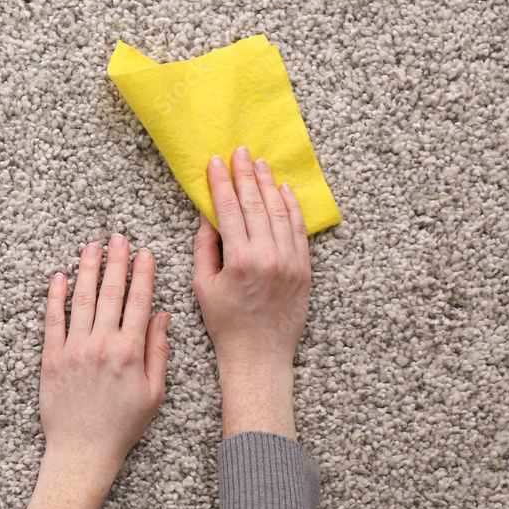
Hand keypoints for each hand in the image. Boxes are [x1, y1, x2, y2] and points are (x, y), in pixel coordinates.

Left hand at [23, 235, 170, 508]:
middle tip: (118, 238)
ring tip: (92, 247)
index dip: (143, 274)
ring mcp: (75, 349)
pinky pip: (53, 320)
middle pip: (111, 293)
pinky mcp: (51, 358)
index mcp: (131, 352)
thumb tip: (162, 315)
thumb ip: (158, 350)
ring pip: (82, 300)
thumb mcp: (154, 392)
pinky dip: (56, 296)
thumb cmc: (122, 425)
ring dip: (88, 270)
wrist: (82, 451)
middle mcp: (103, 344)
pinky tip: (60, 277)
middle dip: (116, 261)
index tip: (145, 252)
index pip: (139, 301)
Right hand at [192, 147, 310, 440]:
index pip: (228, 210)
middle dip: (244, 174)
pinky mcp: (305, 269)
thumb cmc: (226, 324)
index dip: (220, 182)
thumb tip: (208, 217)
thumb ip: (204, 248)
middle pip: (255, 204)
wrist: (259, 356)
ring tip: (259, 163)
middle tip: (239, 151)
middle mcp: (268, 256)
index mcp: (239, 260)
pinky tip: (284, 190)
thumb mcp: (204, 286)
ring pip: (279, 212)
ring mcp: (290, 262)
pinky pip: (299, 230)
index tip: (214, 162)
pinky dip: (292, 208)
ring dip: (268, 185)